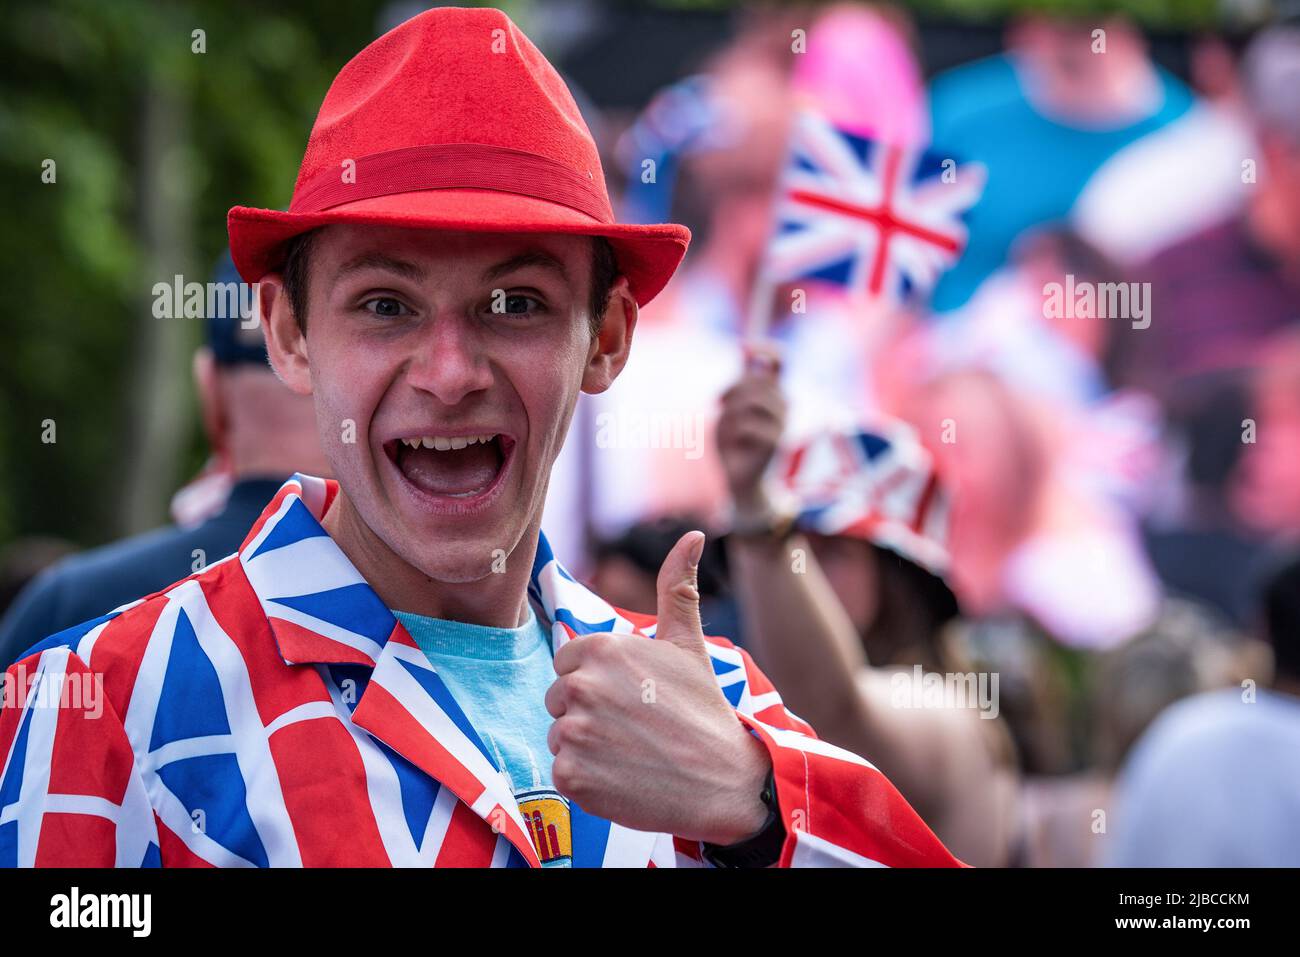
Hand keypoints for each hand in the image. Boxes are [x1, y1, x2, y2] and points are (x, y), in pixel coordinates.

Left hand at [545, 531, 772, 844]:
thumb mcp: (688, 644)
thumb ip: (677, 587)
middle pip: (559, 699)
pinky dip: (587, 780)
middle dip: (588, 713)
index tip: (631, 698)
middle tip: (634, 728)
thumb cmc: (704, 710)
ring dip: (586, 747)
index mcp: (601, 648)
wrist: (724, 781)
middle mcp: (581, 685)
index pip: (568, 663)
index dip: (597, 682)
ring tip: (631, 753)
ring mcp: (574, 732)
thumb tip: (693, 535)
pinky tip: (624, 777)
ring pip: (560, 735)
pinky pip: (563, 772)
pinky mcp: (571, 776)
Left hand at [716, 344, 786, 515]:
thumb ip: (740, 381)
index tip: (742, 347)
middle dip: (732, 389)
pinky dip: (732, 433)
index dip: (765, 349)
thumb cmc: (733, 443)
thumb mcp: (732, 406)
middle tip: (720, 403)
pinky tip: (734, 445)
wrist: (738, 479)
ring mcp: (783, 423)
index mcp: (773, 393)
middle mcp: (784, 405)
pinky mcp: (776, 442)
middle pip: (758, 380)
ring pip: (751, 401)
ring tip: (726, 427)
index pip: (780, 361)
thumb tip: (743, 347)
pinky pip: (747, 425)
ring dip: (730, 413)